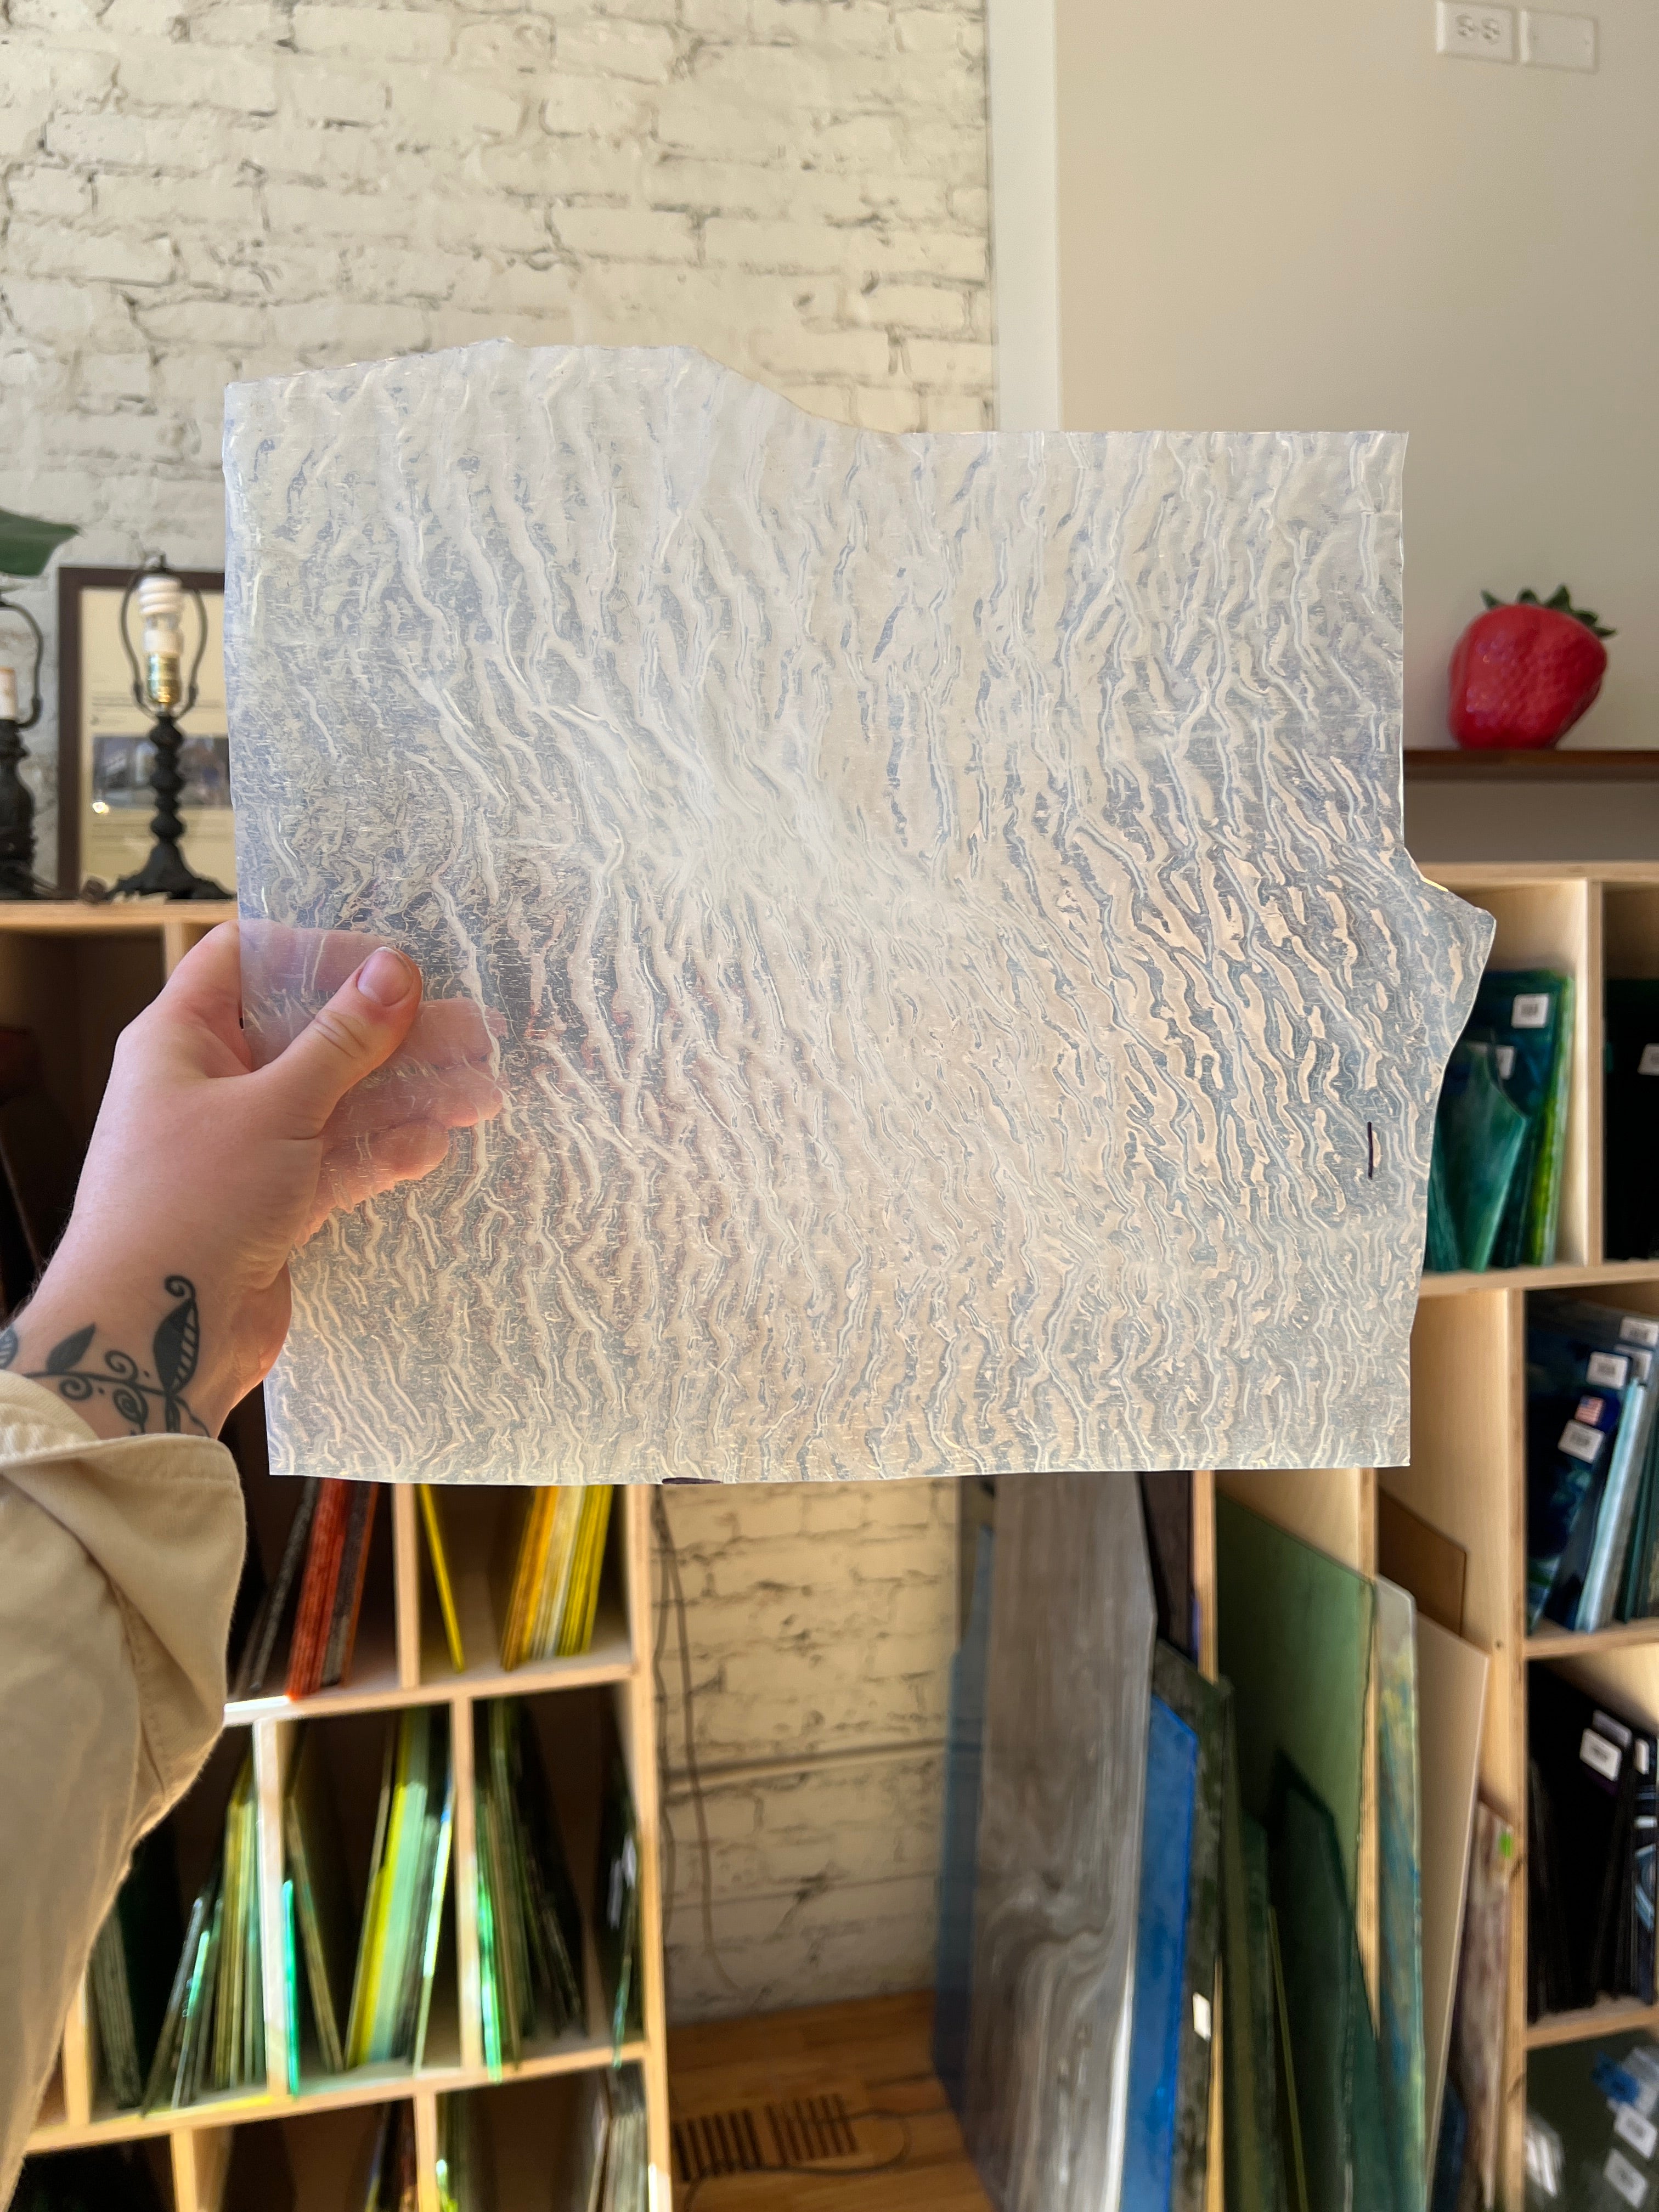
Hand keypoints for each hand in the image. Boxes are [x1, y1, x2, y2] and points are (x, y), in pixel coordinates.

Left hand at [3, 923, 504, 1440]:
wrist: (149, 1336)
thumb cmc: (186, 1206)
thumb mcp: (274, 1107)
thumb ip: (342, 1041)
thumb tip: (396, 971)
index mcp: (184, 1038)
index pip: (248, 960)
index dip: (320, 953)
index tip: (395, 966)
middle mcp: (213, 1084)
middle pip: (314, 1034)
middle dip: (395, 1034)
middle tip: (476, 1033)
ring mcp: (246, 1146)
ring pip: (339, 1102)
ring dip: (409, 1097)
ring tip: (484, 1094)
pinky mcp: (274, 1202)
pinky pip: (339, 1161)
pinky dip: (385, 1152)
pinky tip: (436, 1145)